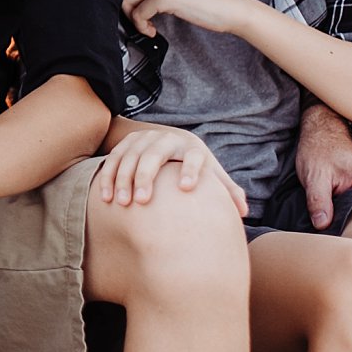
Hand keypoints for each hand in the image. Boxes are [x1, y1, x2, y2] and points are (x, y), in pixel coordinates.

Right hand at [94, 124, 246, 216]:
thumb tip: (244, 212)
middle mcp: (167, 139)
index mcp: (192, 147)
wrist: (171, 139)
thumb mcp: (211, 174)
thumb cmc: (194, 165)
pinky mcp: (127, 142)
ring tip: (122, 203)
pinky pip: (114, 159)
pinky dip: (108, 177)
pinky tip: (107, 198)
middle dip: (146, 177)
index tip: (187, 188)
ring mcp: (144, 139)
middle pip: (155, 155)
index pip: (194, 156)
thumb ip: (227, 191)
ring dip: (123, 179)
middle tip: (142, 201)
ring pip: (130, 157)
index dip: (192, 170)